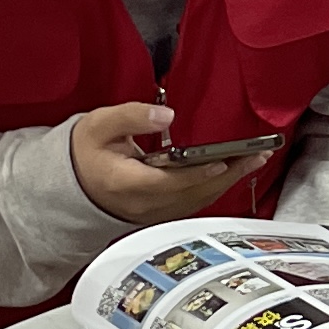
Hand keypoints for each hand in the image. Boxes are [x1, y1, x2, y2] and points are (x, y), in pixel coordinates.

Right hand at [69, 101, 272, 222]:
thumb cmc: (86, 151)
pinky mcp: (161, 214)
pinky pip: (194, 203)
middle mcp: (143, 204)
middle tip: (256, 155)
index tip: (223, 161)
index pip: (168, 182)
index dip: (197, 173)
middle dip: (228, 174)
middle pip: (193, 193)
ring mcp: (153, 213)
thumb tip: (166, 115)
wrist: (73, 184)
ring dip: (228, 181)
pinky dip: (216, 187)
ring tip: (254, 160)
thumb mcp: (99, 125)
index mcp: (125, 183)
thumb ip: (131, 116)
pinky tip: (233, 172)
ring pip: (198, 200)